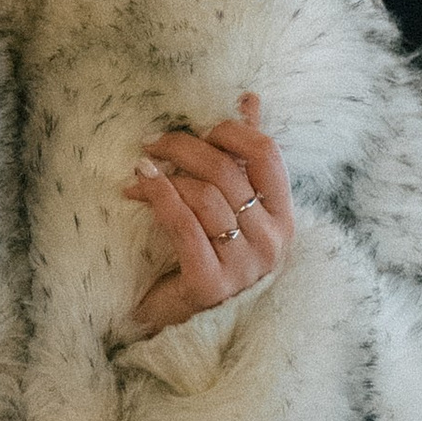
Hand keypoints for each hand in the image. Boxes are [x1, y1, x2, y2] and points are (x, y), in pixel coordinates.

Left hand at [124, 91, 293, 334]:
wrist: (179, 321)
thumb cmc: (207, 255)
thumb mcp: (230, 205)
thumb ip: (242, 157)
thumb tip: (248, 100)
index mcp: (283, 218)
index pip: (268, 154)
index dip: (231, 131)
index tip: (198, 129)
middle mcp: (272, 242)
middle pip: (228, 172)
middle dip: (185, 147)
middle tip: (152, 142)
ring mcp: (244, 267)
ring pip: (204, 197)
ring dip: (164, 175)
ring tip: (138, 171)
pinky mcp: (211, 285)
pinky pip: (184, 226)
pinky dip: (160, 198)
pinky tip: (138, 187)